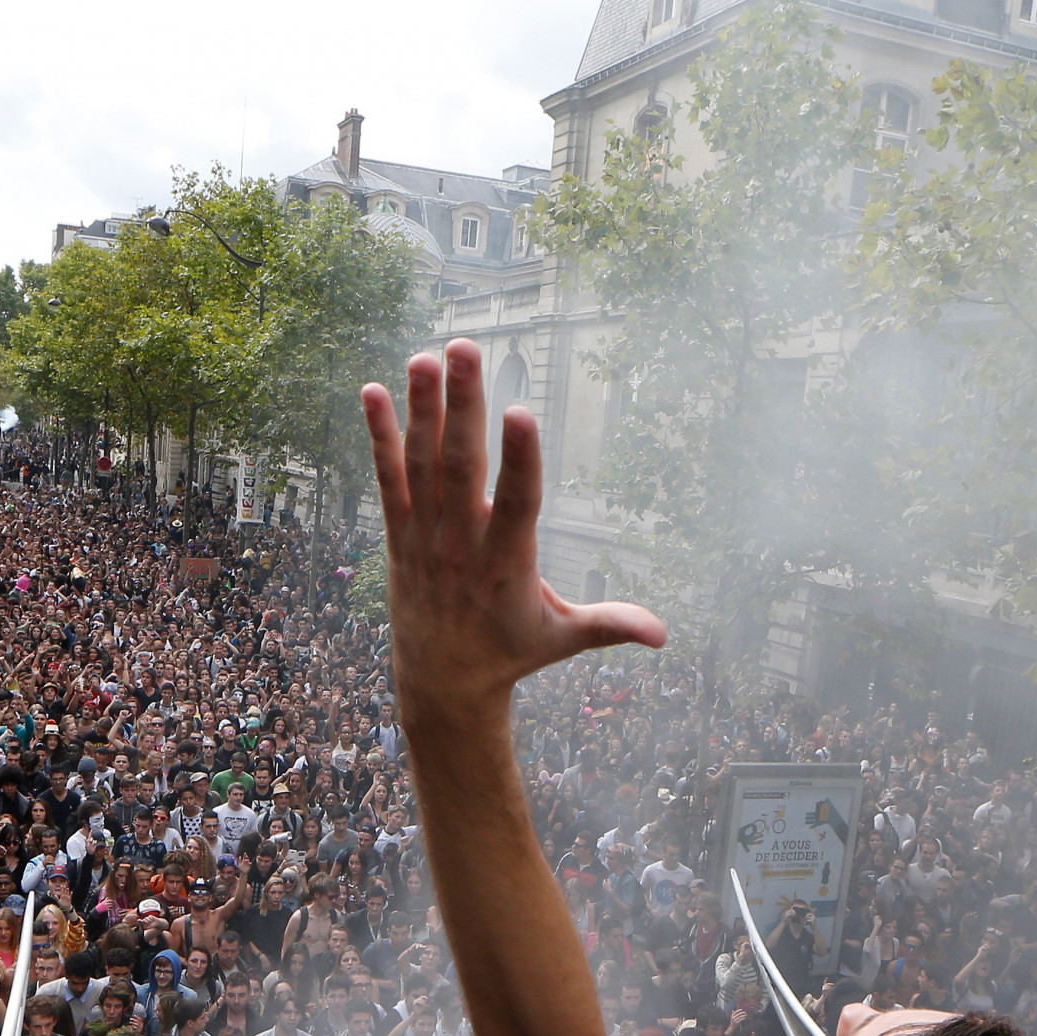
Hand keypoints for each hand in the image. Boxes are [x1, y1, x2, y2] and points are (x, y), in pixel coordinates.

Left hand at [361, 342, 664, 731]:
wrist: (443, 686)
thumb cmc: (511, 653)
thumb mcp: (563, 638)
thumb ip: (611, 625)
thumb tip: (663, 635)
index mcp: (507, 564)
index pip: (516, 504)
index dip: (520, 459)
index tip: (520, 412)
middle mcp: (460, 545)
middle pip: (461, 467)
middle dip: (463, 406)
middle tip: (465, 349)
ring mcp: (424, 537)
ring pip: (421, 465)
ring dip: (422, 408)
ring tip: (424, 357)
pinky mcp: (399, 535)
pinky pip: (387, 480)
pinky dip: (379, 437)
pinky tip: (372, 392)